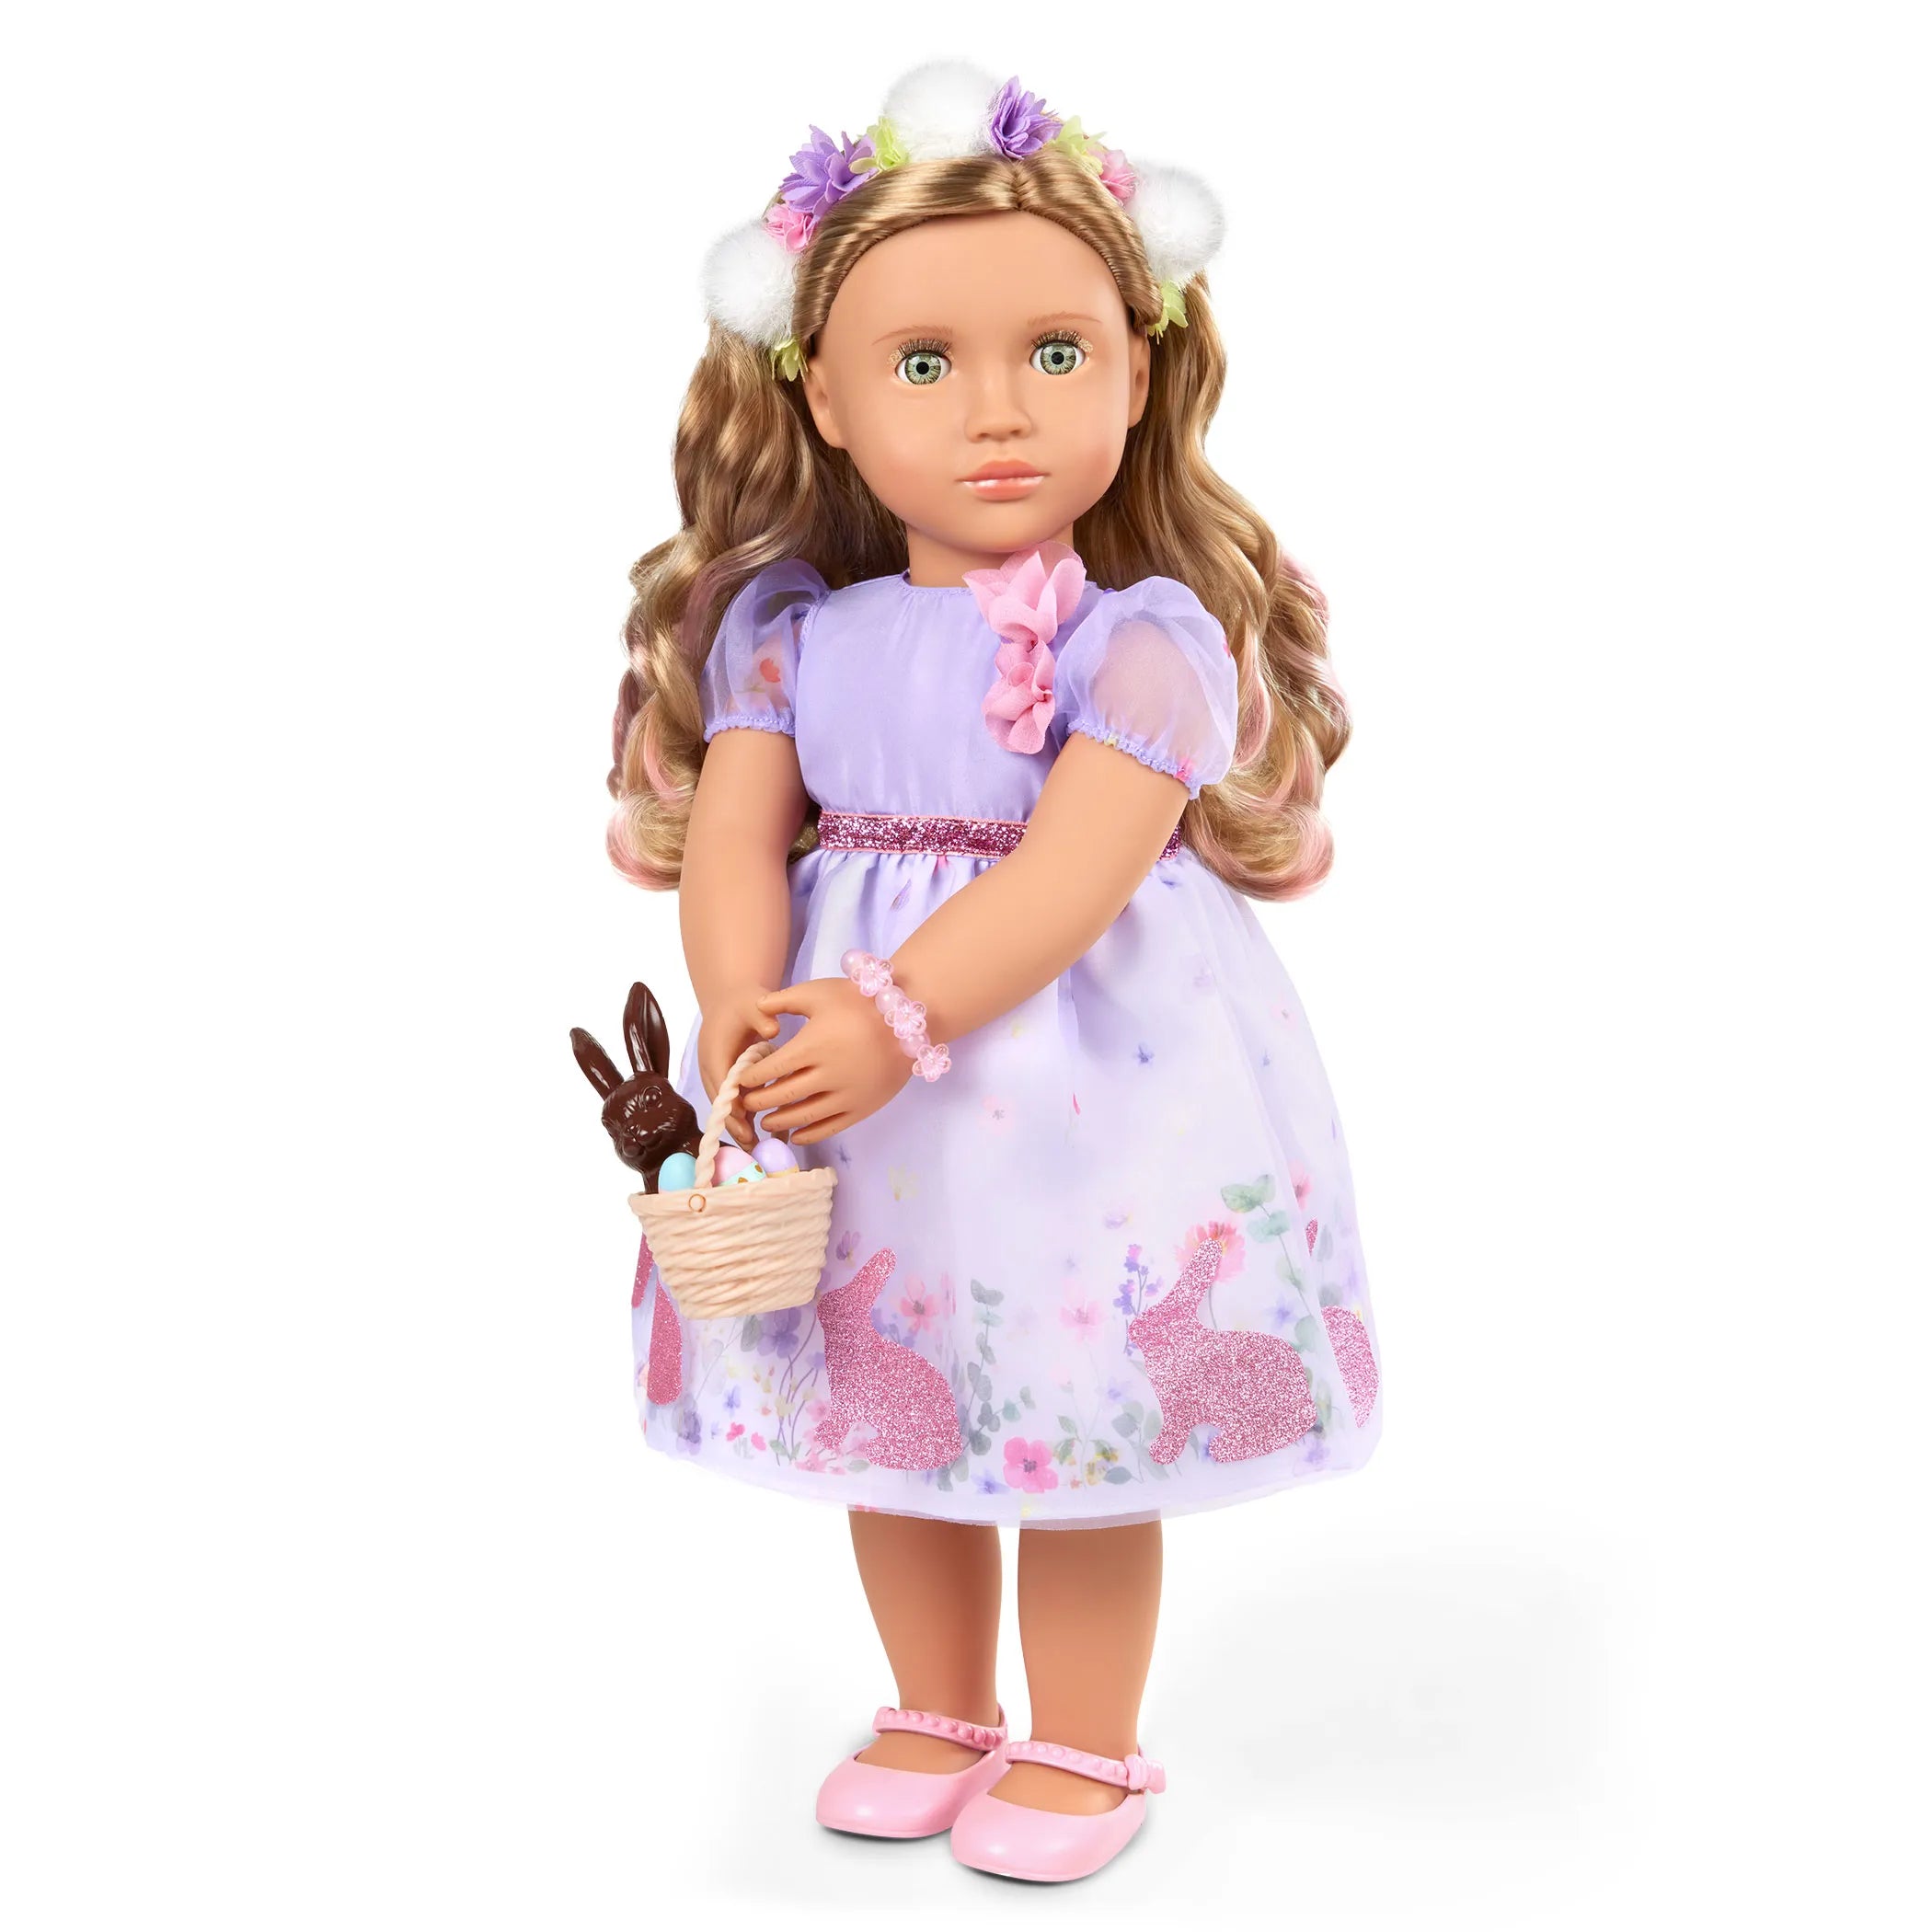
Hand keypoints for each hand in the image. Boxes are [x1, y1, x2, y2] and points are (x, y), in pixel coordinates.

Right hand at [697, 984, 780, 1151]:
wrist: (731, 1003)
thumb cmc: (744, 1004)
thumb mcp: (753, 1003)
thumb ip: (762, 1016)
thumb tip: (773, 1029)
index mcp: (715, 1052)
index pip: (720, 1082)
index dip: (731, 1102)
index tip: (745, 1119)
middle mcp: (712, 1069)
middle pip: (720, 1102)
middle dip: (735, 1123)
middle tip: (751, 1143)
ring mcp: (718, 1078)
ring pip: (727, 1107)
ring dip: (741, 1126)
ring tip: (758, 1147)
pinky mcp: (728, 1083)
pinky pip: (736, 1104)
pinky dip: (747, 1119)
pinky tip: (765, 1135)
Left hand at [738, 976, 914, 1144]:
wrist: (908, 1019)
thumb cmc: (859, 1001)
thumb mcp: (819, 991)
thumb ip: (784, 1000)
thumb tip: (756, 1008)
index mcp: (812, 1045)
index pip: (770, 1069)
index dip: (750, 1077)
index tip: (740, 1080)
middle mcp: (827, 1074)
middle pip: (782, 1095)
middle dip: (759, 1102)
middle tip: (745, 1103)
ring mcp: (846, 1094)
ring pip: (803, 1116)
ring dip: (779, 1121)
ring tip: (765, 1121)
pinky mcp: (862, 1107)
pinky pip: (830, 1127)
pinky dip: (809, 1134)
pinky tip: (795, 1134)